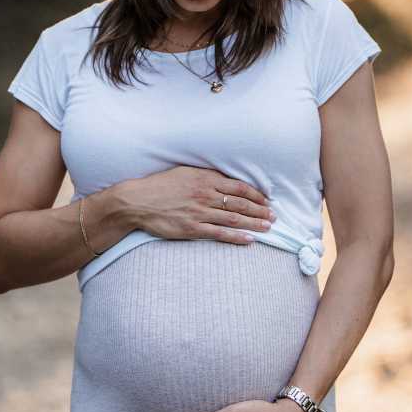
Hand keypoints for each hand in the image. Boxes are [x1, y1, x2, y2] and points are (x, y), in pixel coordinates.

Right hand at [122, 166, 275, 246]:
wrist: (138, 201)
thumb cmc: (160, 185)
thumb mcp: (184, 172)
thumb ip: (206, 175)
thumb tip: (225, 178)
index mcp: (205, 179)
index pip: (238, 186)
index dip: (256, 194)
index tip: (266, 200)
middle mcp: (205, 195)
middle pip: (240, 203)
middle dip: (260, 210)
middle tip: (274, 216)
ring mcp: (199, 213)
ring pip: (233, 218)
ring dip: (254, 223)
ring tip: (268, 227)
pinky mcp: (192, 228)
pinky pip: (219, 234)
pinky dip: (236, 237)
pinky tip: (249, 239)